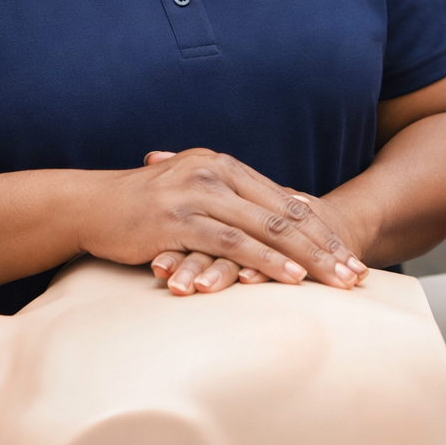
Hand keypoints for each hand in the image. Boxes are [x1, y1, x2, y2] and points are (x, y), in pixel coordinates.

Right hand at [151, 175, 371, 294]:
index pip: (284, 200)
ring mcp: (196, 194)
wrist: (89, 205)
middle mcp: (214, 173)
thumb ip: (226, 203)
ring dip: (306, 258)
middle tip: (356, 274)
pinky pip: (232, 242)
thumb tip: (266, 224)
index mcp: (223, 165)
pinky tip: (288, 279)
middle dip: (325, 246)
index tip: (349, 256)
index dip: (321, 230)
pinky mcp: (178, 219)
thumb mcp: (189, 194)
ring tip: (335, 281)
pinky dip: (265, 261)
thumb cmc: (141, 207)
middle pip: (283, 214)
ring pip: (265, 228)